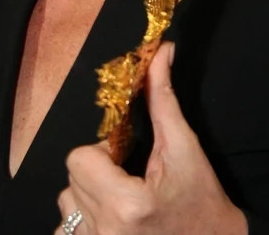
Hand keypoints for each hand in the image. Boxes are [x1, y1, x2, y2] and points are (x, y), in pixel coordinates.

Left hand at [57, 42, 246, 234]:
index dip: (103, 151)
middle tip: (130, 178)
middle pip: (71, 178)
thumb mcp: (184, 149)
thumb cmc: (203, 201)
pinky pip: (66, 229)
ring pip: (66, 202)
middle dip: (98, 170)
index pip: (79, 158)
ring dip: (89, 194)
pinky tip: (112, 220)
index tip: (127, 158)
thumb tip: (159, 52)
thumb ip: (163, 100)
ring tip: (123, 201)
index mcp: (125, 204)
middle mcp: (105, 230)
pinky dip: (83, 219)